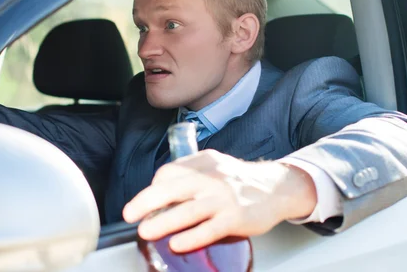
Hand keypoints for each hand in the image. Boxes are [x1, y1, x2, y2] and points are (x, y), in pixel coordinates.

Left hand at [122, 149, 316, 252]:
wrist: (277, 187)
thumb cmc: (239, 180)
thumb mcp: (214, 166)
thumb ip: (190, 173)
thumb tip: (159, 189)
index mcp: (203, 162)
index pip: (169, 172)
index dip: (153, 188)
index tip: (146, 203)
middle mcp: (211, 178)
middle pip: (172, 187)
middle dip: (146, 201)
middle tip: (130, 214)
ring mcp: (224, 198)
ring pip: (187, 210)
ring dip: (163, 222)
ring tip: (146, 231)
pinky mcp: (236, 218)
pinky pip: (209, 229)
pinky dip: (191, 237)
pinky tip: (177, 244)